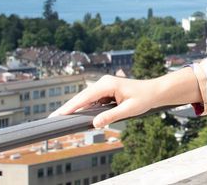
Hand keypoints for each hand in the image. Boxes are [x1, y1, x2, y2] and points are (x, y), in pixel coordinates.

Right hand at [51, 67, 199, 128]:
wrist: (154, 91)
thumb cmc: (144, 98)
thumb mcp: (129, 109)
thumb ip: (112, 116)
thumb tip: (96, 123)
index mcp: (107, 84)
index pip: (84, 98)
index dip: (70, 107)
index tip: (58, 114)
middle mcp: (103, 82)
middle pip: (80, 97)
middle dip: (67, 108)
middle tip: (52, 119)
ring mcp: (103, 86)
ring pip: (84, 99)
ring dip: (74, 108)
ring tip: (59, 118)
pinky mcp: (105, 91)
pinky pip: (91, 100)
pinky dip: (83, 107)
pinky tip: (75, 115)